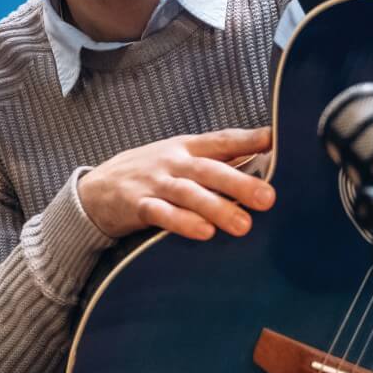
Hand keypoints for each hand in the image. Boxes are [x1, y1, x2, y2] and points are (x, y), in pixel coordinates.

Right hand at [76, 127, 274, 240]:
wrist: (97, 188)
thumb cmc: (151, 173)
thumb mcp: (180, 159)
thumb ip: (216, 162)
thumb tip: (264, 163)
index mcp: (187, 147)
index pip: (222, 140)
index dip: (248, 139)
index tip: (275, 140)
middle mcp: (173, 162)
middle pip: (209, 170)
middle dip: (240, 183)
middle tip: (268, 198)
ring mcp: (155, 183)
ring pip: (188, 194)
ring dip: (216, 207)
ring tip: (243, 225)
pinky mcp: (138, 205)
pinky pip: (162, 214)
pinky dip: (182, 223)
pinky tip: (204, 233)